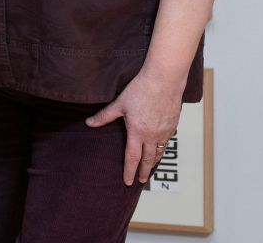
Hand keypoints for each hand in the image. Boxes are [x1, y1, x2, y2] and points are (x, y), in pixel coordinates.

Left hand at [86, 70, 184, 184]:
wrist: (164, 81)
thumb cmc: (141, 90)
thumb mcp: (119, 104)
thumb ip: (105, 116)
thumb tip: (90, 123)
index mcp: (138, 132)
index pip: (132, 157)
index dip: (129, 170)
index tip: (128, 181)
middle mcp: (153, 136)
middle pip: (148, 159)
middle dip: (144, 172)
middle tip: (141, 180)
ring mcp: (165, 132)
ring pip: (159, 152)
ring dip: (154, 162)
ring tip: (150, 168)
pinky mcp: (173, 125)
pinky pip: (167, 141)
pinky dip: (162, 149)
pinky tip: (159, 148)